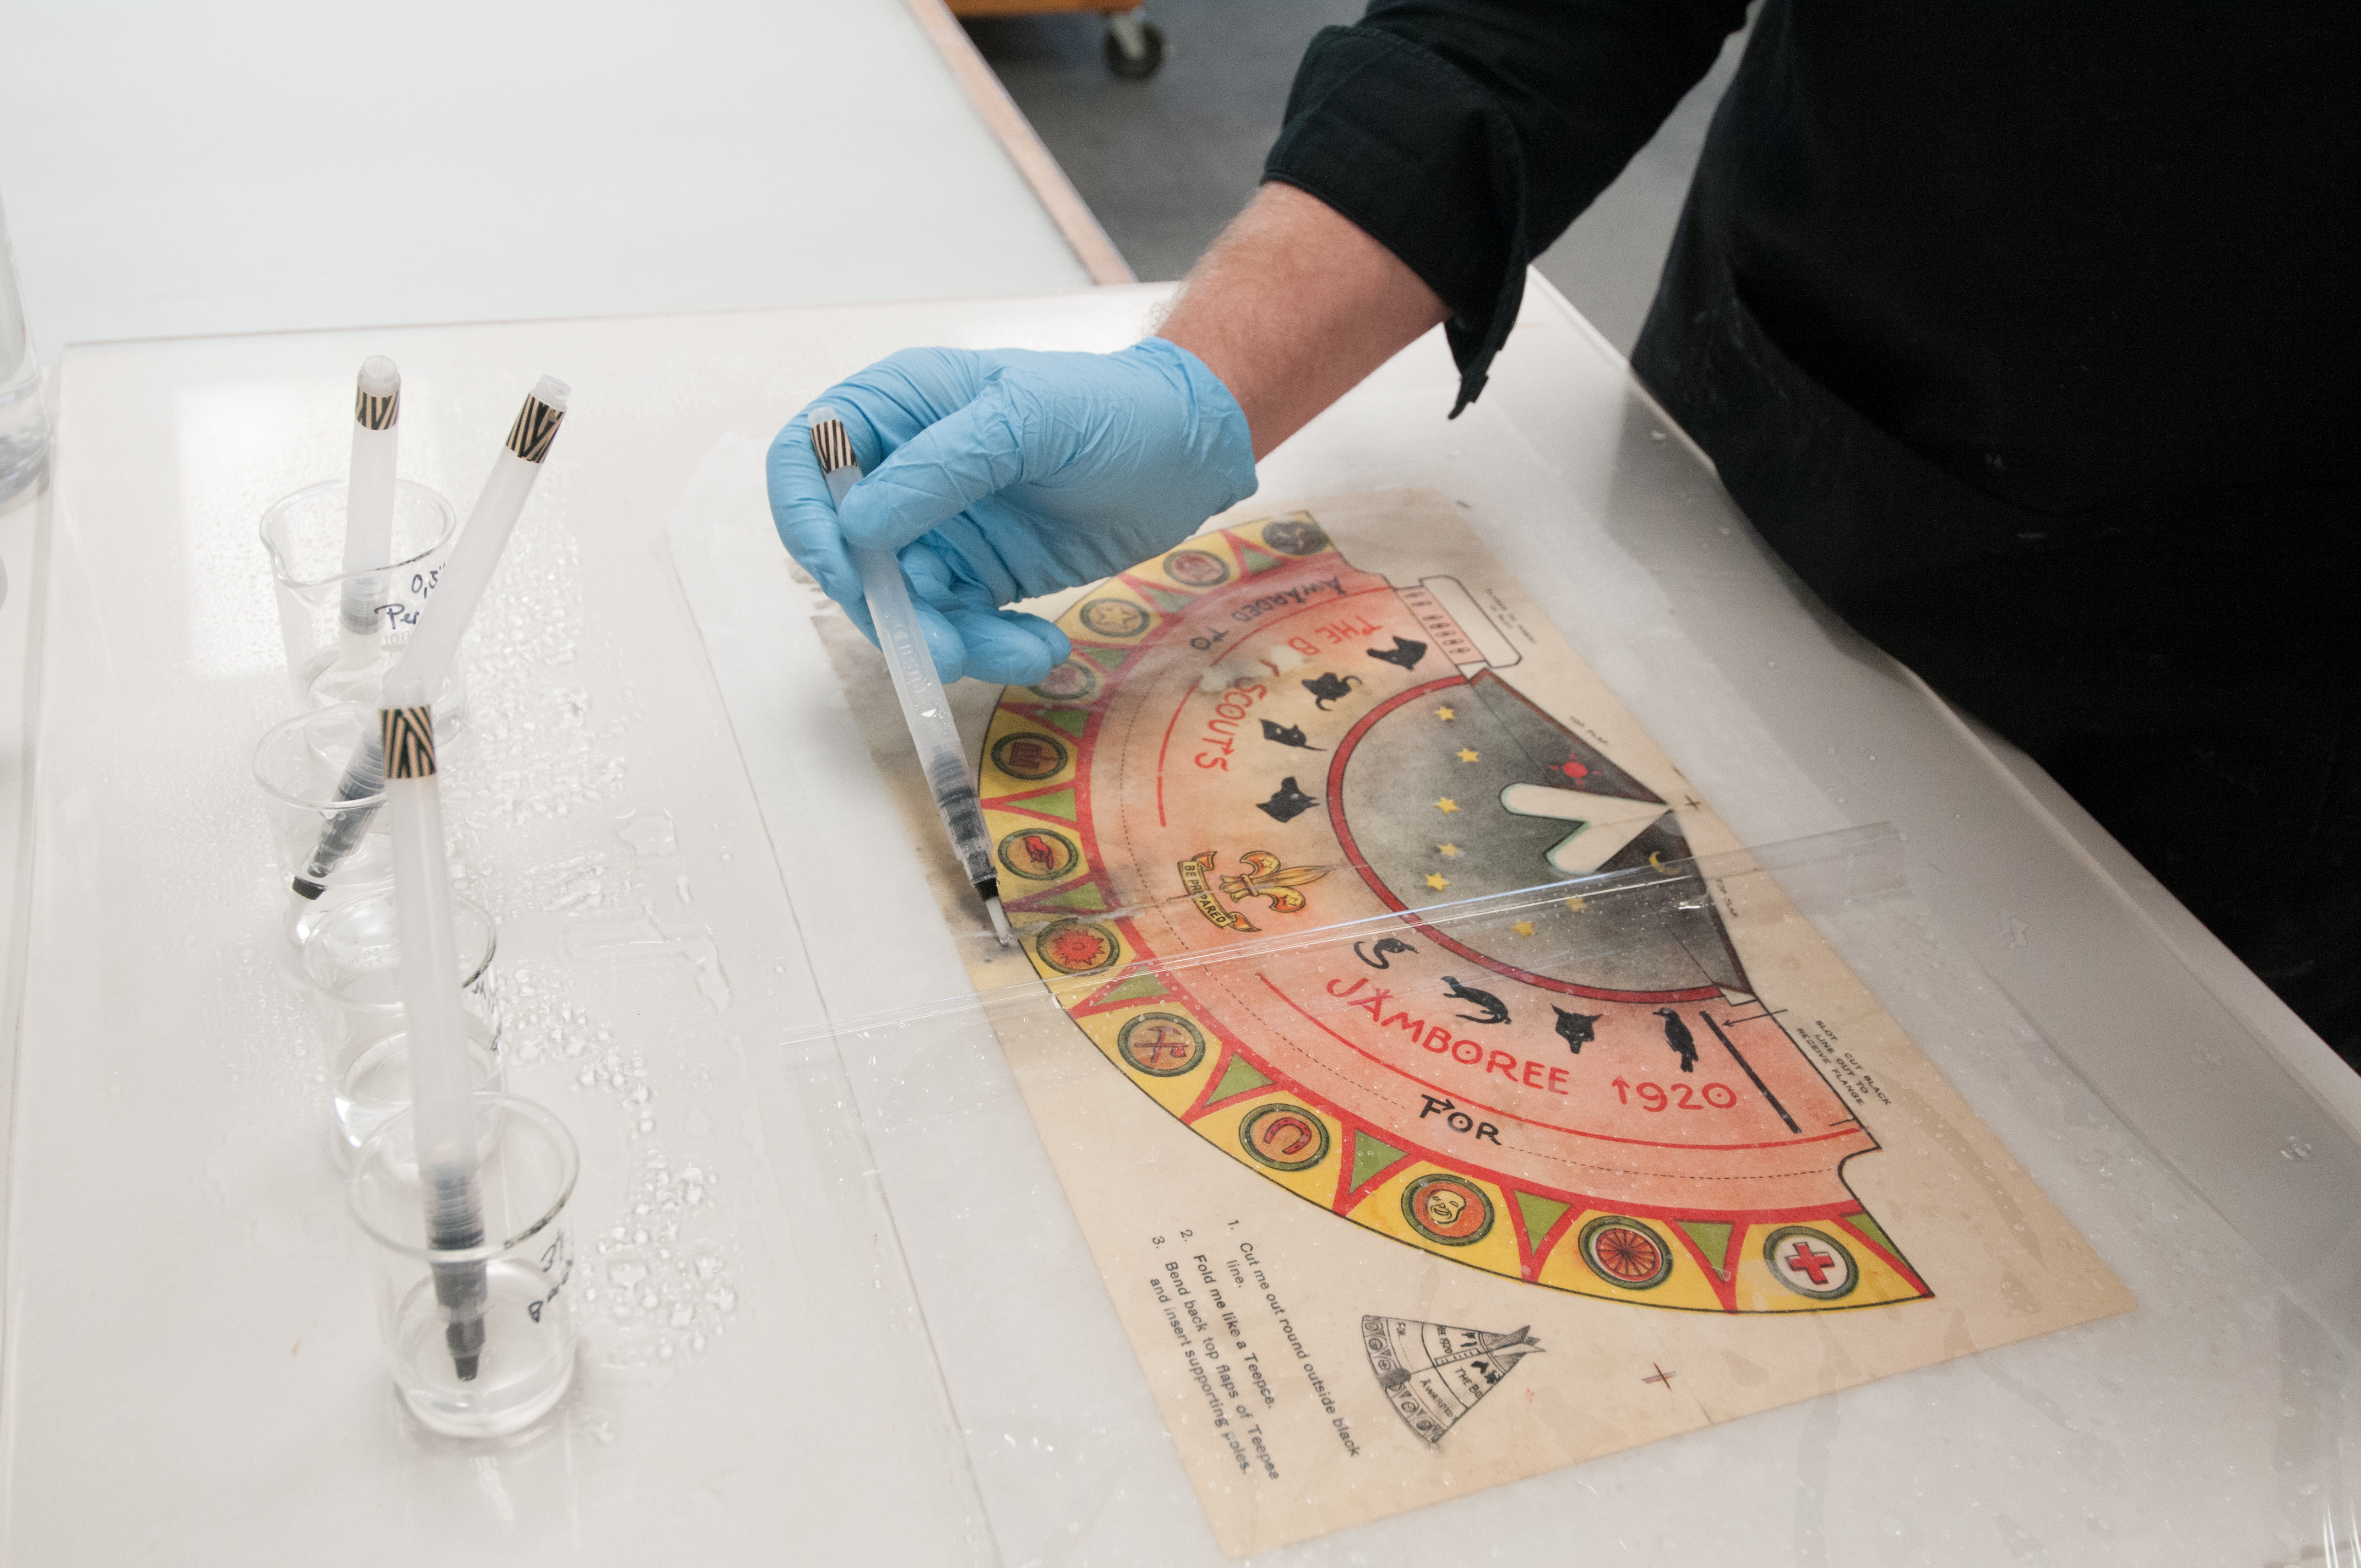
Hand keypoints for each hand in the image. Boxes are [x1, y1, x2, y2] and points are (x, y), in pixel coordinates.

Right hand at [767, 338, 1255, 684]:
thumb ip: (941, 468)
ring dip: (951, 641)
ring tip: (1021, 652)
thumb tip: (858, 524)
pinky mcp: (982, 575)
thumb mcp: (1027, 421)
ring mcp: (941, 527)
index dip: (807, 519)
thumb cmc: (1112, 408)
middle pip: (848, 552)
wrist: (1190, 452)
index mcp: (897, 408)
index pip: (806, 458)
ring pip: (904, 605)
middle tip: (942, 646)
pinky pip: (958, 626)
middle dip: (889, 608)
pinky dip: (991, 648)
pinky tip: (1042, 648)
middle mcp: (905, 470)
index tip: (846, 572)